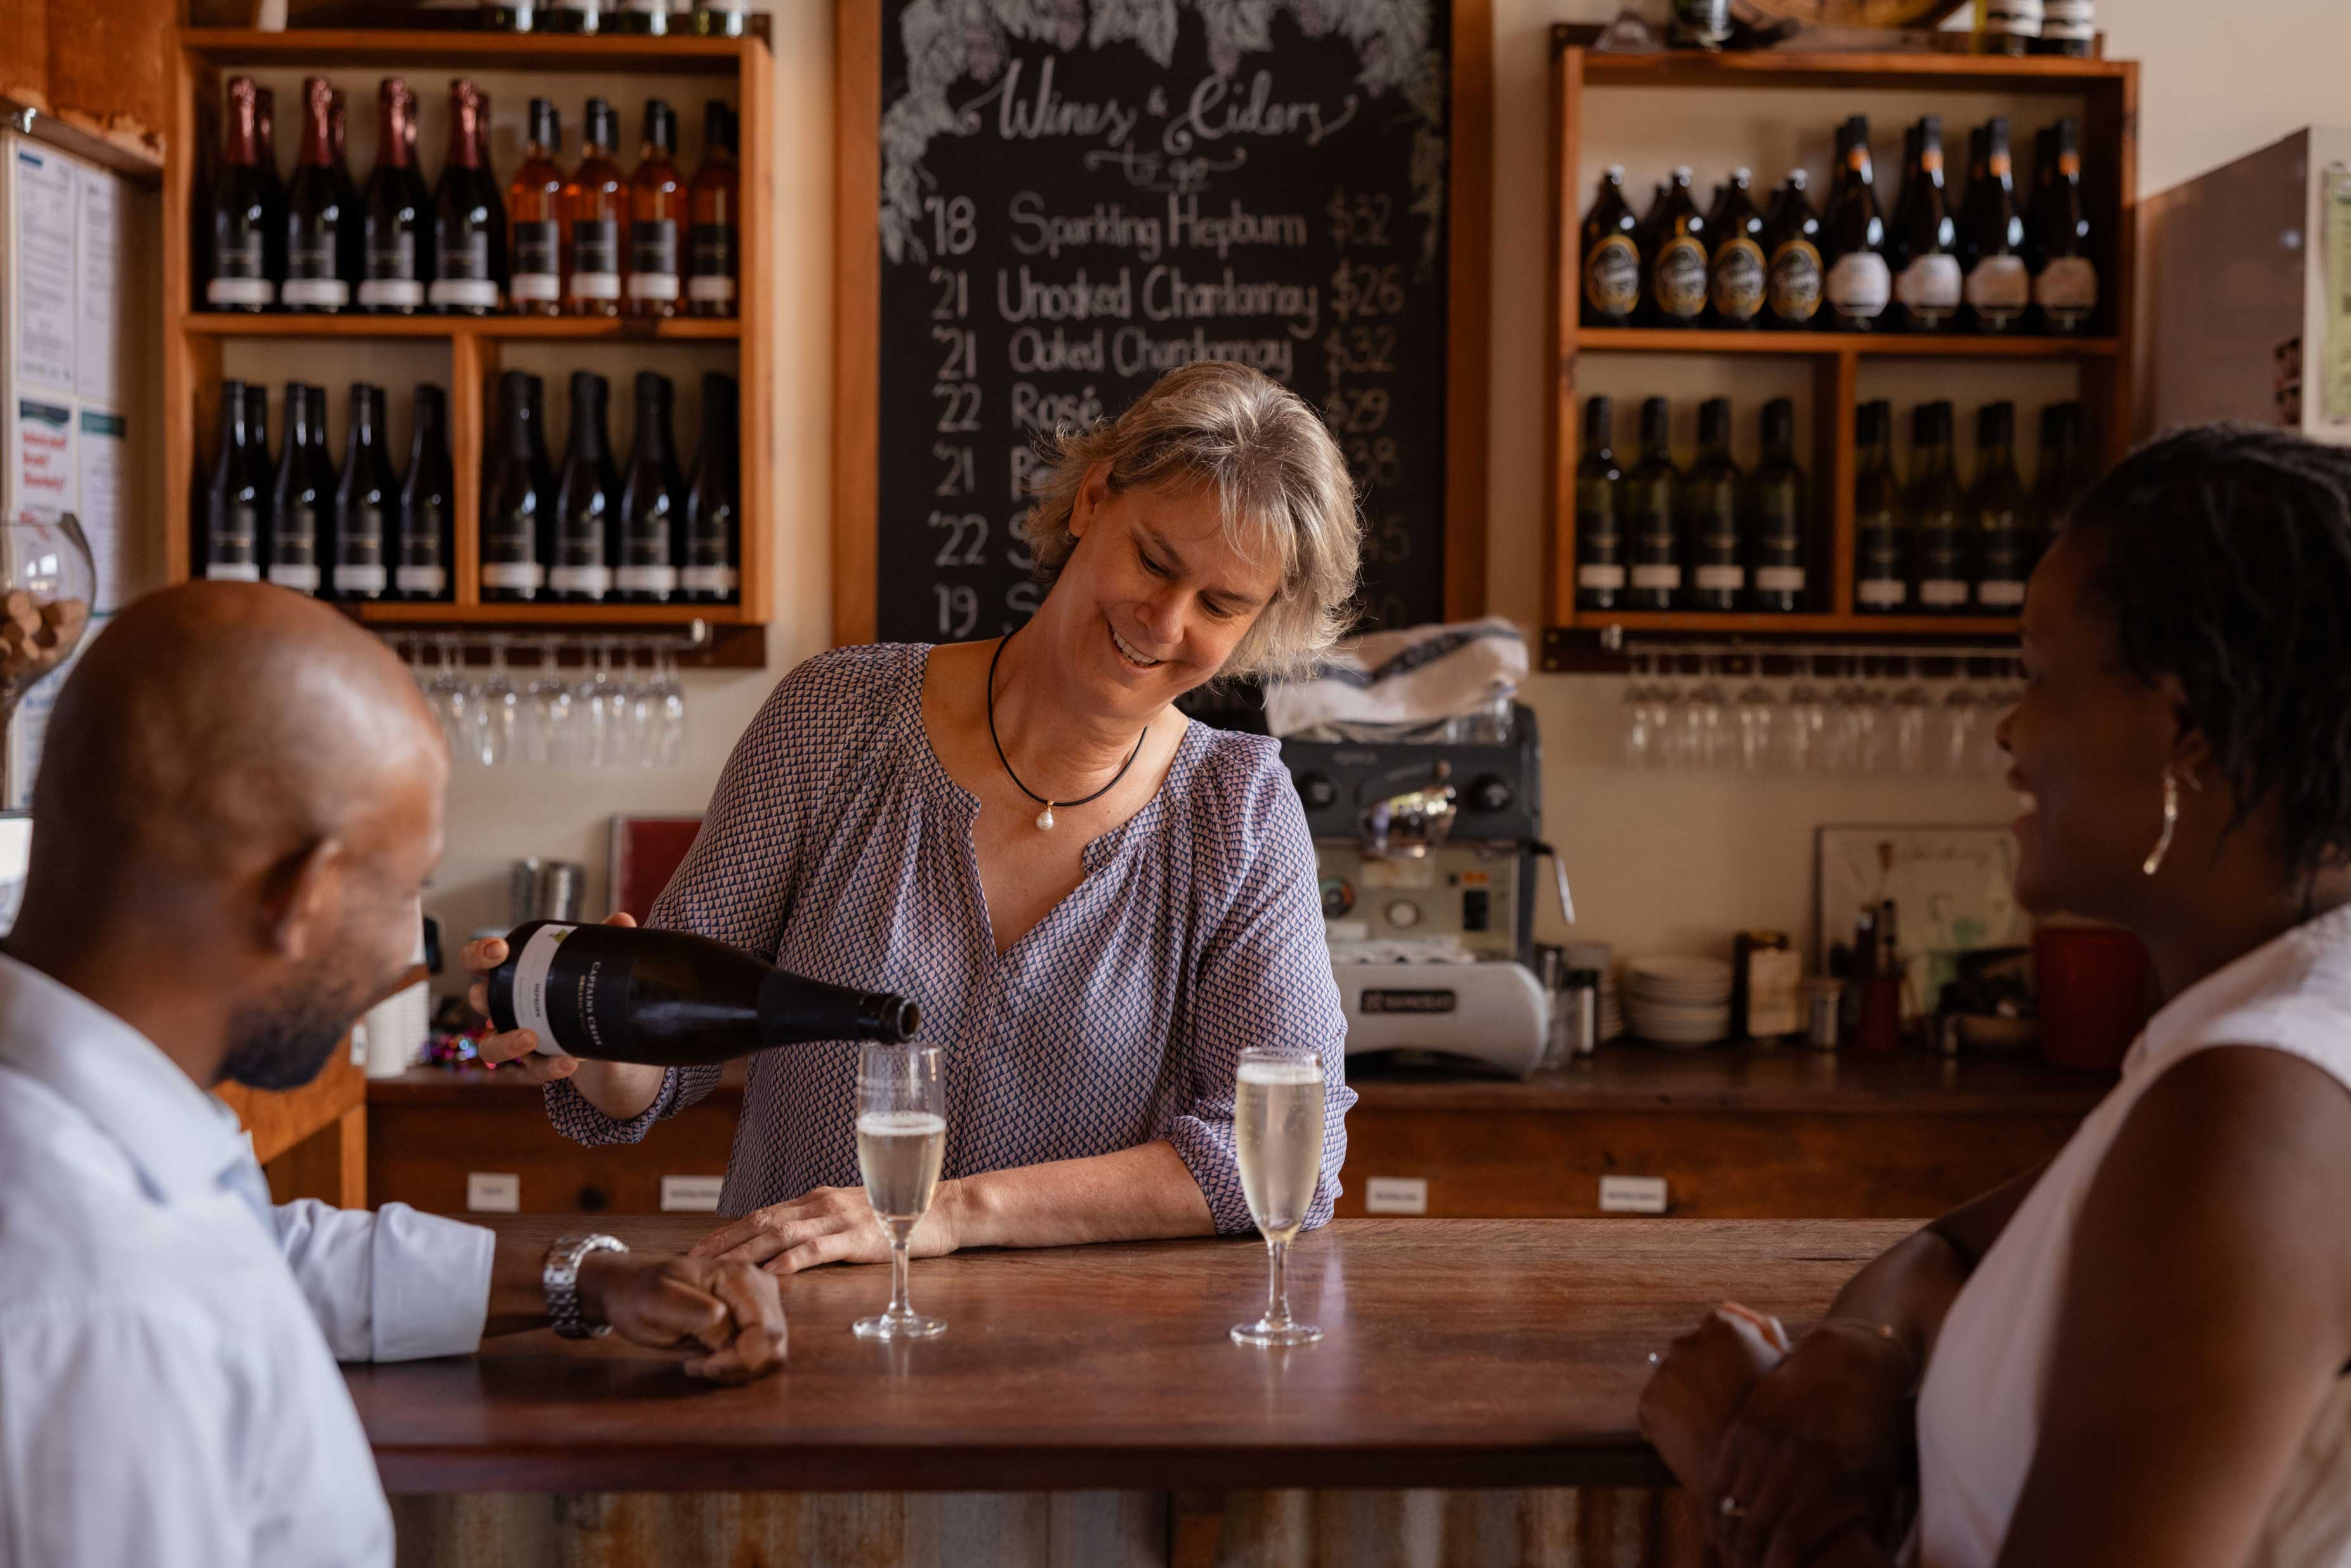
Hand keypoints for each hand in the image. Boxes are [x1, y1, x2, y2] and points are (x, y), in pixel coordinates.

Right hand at [463, 911, 637, 1083]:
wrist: (611, 1043)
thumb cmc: (588, 994)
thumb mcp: (597, 970)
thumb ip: (605, 945)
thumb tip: (622, 919)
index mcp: (515, 976)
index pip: (481, 962)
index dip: (479, 954)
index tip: (499, 949)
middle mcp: (507, 1007)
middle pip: (478, 999)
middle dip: (483, 995)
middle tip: (493, 994)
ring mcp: (518, 1039)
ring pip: (491, 1046)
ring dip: (505, 1042)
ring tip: (530, 1037)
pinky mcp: (538, 1065)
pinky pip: (533, 1070)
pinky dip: (548, 1067)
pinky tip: (569, 1062)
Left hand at [576, 1249, 786, 1383]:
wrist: (632, 1290)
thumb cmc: (639, 1294)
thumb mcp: (657, 1301)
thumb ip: (694, 1311)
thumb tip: (725, 1324)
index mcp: (739, 1277)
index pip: (766, 1330)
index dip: (739, 1359)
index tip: (700, 1366)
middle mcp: (759, 1286)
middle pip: (774, 1343)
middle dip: (738, 1366)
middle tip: (698, 1366)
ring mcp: (759, 1302)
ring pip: (773, 1352)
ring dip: (738, 1369)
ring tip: (702, 1362)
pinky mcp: (754, 1319)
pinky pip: (762, 1354)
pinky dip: (737, 1367)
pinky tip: (709, 1359)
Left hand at [690, 1183, 962, 1274]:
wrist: (946, 1208)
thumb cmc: (900, 1215)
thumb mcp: (853, 1216)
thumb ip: (822, 1226)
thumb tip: (788, 1249)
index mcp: (818, 1200)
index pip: (762, 1214)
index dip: (728, 1231)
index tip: (698, 1250)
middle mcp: (823, 1203)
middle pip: (762, 1222)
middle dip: (724, 1242)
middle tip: (691, 1262)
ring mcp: (841, 1218)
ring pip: (782, 1234)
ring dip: (746, 1252)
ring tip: (718, 1269)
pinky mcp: (862, 1236)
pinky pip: (820, 1248)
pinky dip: (793, 1259)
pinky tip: (773, 1273)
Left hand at [1638, 1304, 1791, 1494]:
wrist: (1754, 1477)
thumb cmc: (1778, 1419)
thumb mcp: (1784, 1368)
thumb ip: (1765, 1332)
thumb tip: (1744, 1313)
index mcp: (1722, 1325)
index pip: (1719, 1327)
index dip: (1732, 1355)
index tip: (1740, 1376)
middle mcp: (1687, 1341)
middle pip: (1694, 1351)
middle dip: (1706, 1372)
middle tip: (1727, 1404)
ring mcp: (1664, 1372)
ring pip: (1675, 1379)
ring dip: (1688, 1394)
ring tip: (1713, 1422)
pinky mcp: (1648, 1402)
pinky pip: (1658, 1406)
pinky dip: (1671, 1418)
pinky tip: (1694, 1434)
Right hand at [1707, 1322, 1916, 1567]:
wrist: (1849, 1364)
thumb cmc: (1870, 1432)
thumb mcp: (1874, 1485)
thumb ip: (1860, 1529)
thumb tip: (1855, 1567)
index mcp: (1826, 1486)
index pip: (1785, 1547)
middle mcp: (1788, 1466)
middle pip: (1752, 1532)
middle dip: (1746, 1563)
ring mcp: (1761, 1443)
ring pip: (1730, 1507)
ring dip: (1727, 1540)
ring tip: (1732, 1558)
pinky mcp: (1742, 1425)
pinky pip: (1718, 1476)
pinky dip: (1714, 1507)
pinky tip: (1717, 1527)